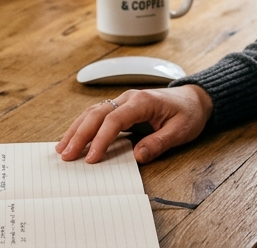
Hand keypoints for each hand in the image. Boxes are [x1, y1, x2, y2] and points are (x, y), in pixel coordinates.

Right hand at [55, 84, 213, 164]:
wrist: (194, 99)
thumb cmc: (188, 114)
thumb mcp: (180, 131)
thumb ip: (159, 143)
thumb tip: (137, 155)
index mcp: (142, 101)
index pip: (115, 119)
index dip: (101, 139)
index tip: (92, 158)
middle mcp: (128, 98)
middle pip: (97, 113)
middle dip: (79, 134)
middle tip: (66, 155)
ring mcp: (123, 100)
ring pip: (93, 112)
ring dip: (76, 129)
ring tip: (62, 148)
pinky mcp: (121, 107)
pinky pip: (98, 115)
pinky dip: (83, 125)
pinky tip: (73, 137)